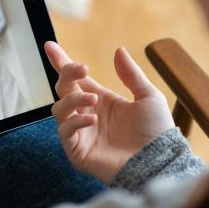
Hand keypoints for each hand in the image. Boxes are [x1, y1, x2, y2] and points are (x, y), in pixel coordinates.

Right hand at [44, 41, 174, 183]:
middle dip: (67, 75)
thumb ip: (131, 74)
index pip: (74, 79)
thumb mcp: (148, 97)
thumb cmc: (156, 133)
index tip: (49, 45)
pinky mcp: (77, 150)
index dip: (60, 62)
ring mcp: (80, 132)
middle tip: (82, 69)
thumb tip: (118, 50)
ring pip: (59, 109)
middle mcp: (86, 114)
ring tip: (93, 100)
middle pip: (63, 89)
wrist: (159, 162)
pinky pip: (65, 132)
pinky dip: (75, 122)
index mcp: (100, 100)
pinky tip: (92, 119)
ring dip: (73, 100)